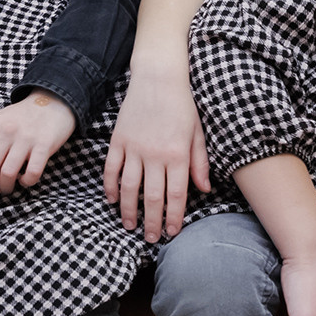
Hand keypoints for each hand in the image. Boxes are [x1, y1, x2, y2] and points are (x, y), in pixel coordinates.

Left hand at [0, 90, 75, 197]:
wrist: (52, 101)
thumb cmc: (23, 116)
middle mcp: (6, 131)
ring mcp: (26, 138)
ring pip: (8, 173)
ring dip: (5, 188)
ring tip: (5, 190)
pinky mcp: (44, 146)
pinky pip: (32, 172)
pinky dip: (27, 182)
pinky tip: (25, 180)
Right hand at [104, 70, 212, 241]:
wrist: (158, 77)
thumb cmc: (182, 105)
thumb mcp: (197, 133)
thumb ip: (200, 163)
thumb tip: (205, 189)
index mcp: (178, 155)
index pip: (176, 195)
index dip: (174, 217)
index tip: (172, 233)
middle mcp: (155, 155)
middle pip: (152, 197)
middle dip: (152, 221)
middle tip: (150, 238)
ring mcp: (134, 148)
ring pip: (129, 187)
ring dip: (129, 210)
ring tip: (130, 226)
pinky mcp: (118, 140)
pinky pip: (111, 169)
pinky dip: (111, 186)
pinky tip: (113, 200)